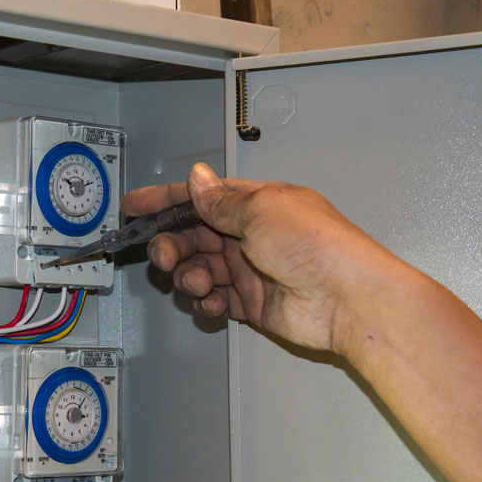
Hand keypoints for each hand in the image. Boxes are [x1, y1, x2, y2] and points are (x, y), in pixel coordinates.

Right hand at [121, 163, 400, 352]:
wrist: (347, 300)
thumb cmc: (316, 246)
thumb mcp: (261, 210)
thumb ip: (221, 202)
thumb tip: (197, 179)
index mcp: (255, 204)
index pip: (200, 197)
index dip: (164, 201)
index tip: (134, 207)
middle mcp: (251, 235)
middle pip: (193, 236)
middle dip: (171, 244)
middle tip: (164, 255)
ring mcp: (251, 269)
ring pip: (200, 269)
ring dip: (188, 275)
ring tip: (197, 282)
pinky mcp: (252, 303)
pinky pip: (215, 300)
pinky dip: (206, 302)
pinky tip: (211, 303)